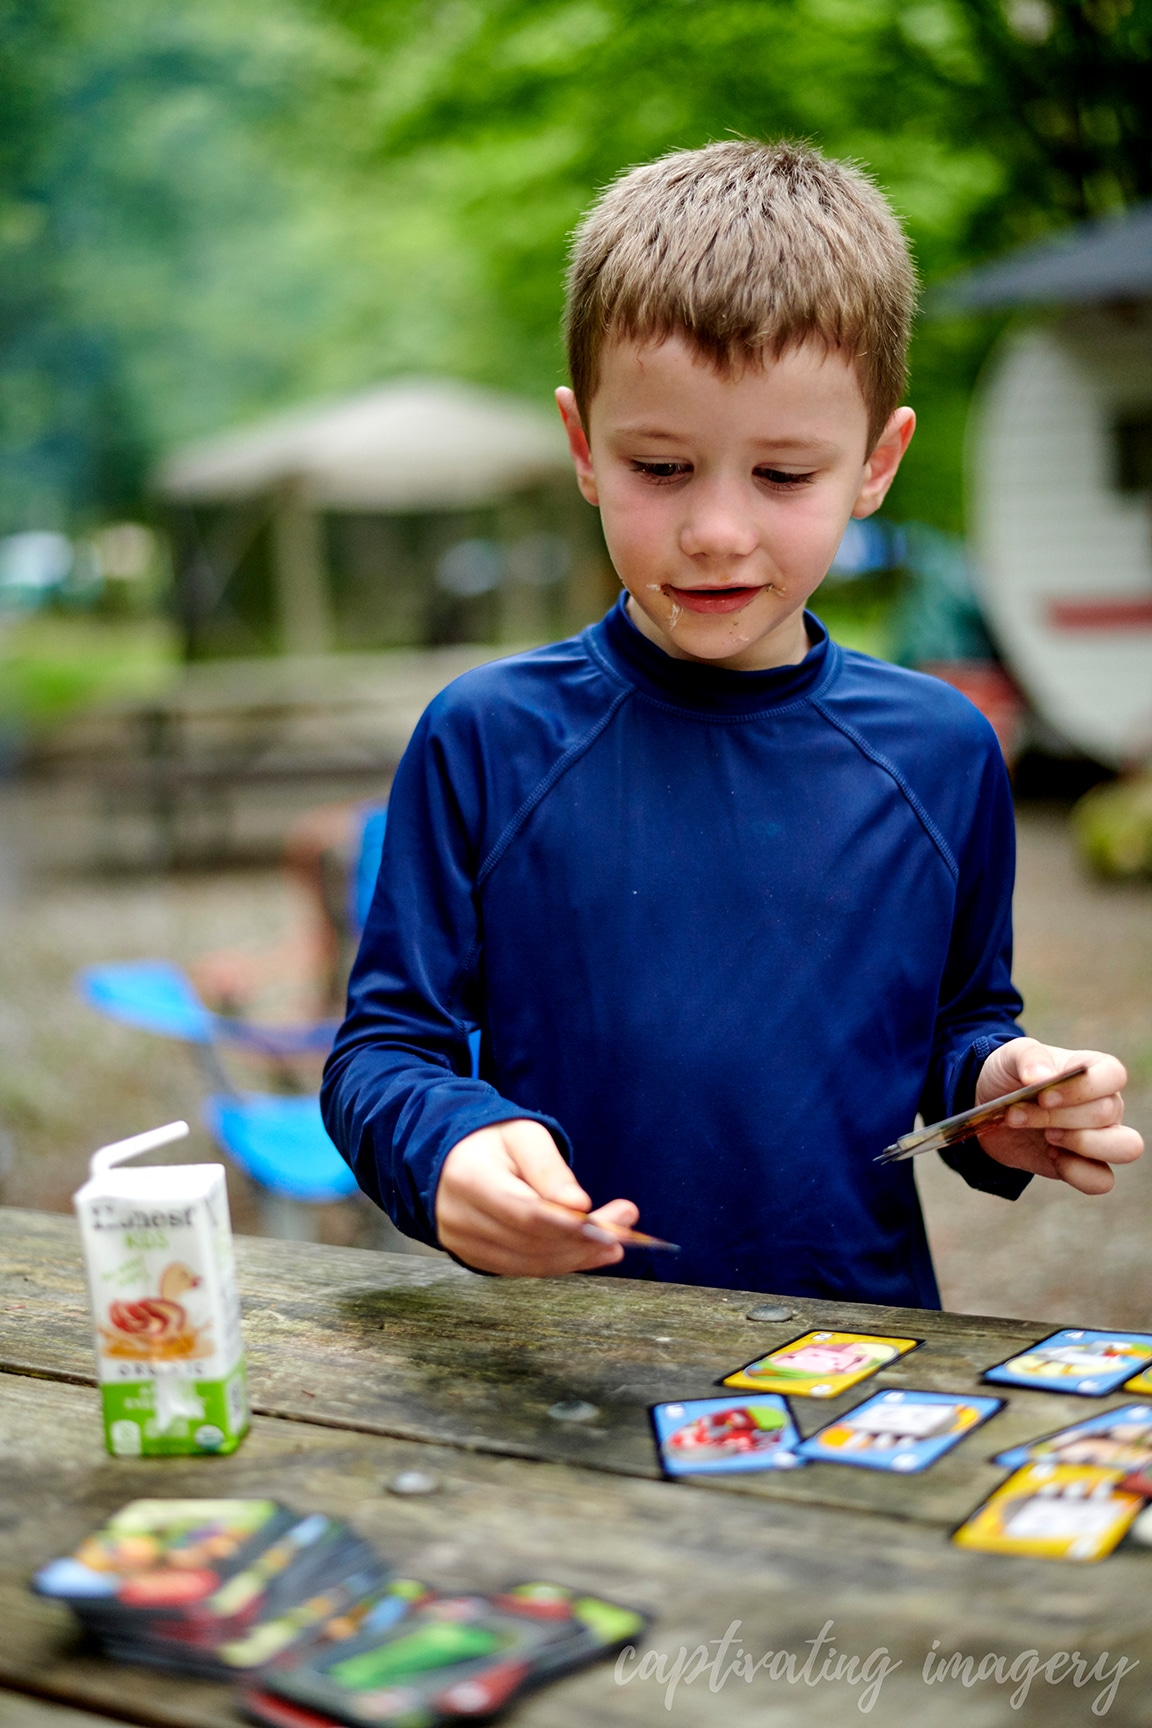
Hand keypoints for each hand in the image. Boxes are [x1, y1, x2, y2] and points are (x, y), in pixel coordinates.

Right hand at [435, 1119, 639, 1275]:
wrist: (450, 1157)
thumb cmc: (493, 1141)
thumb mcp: (524, 1136)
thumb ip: (550, 1170)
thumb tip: (579, 1206)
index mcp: (469, 1178)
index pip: (526, 1213)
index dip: (572, 1225)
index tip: (614, 1223)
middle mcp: (459, 1217)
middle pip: (531, 1242)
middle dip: (585, 1239)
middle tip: (627, 1225)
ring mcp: (462, 1244)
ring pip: (530, 1262)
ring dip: (578, 1256)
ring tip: (616, 1244)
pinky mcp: (473, 1258)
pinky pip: (522, 1268)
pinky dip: (559, 1263)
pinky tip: (589, 1253)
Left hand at [975, 1038, 1142, 1194]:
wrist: (990, 1111)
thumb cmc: (1010, 1077)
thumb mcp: (1010, 1056)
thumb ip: (1028, 1058)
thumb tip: (1040, 1076)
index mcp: (1094, 1070)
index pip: (1113, 1074)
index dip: (1082, 1087)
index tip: (1044, 1096)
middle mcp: (1106, 1104)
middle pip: (1107, 1112)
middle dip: (1057, 1117)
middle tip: (1017, 1115)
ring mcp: (1100, 1138)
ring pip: (1124, 1147)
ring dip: (1082, 1144)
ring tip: (1048, 1138)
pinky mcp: (1085, 1166)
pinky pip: (1102, 1180)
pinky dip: (1075, 1172)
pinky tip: (1050, 1156)